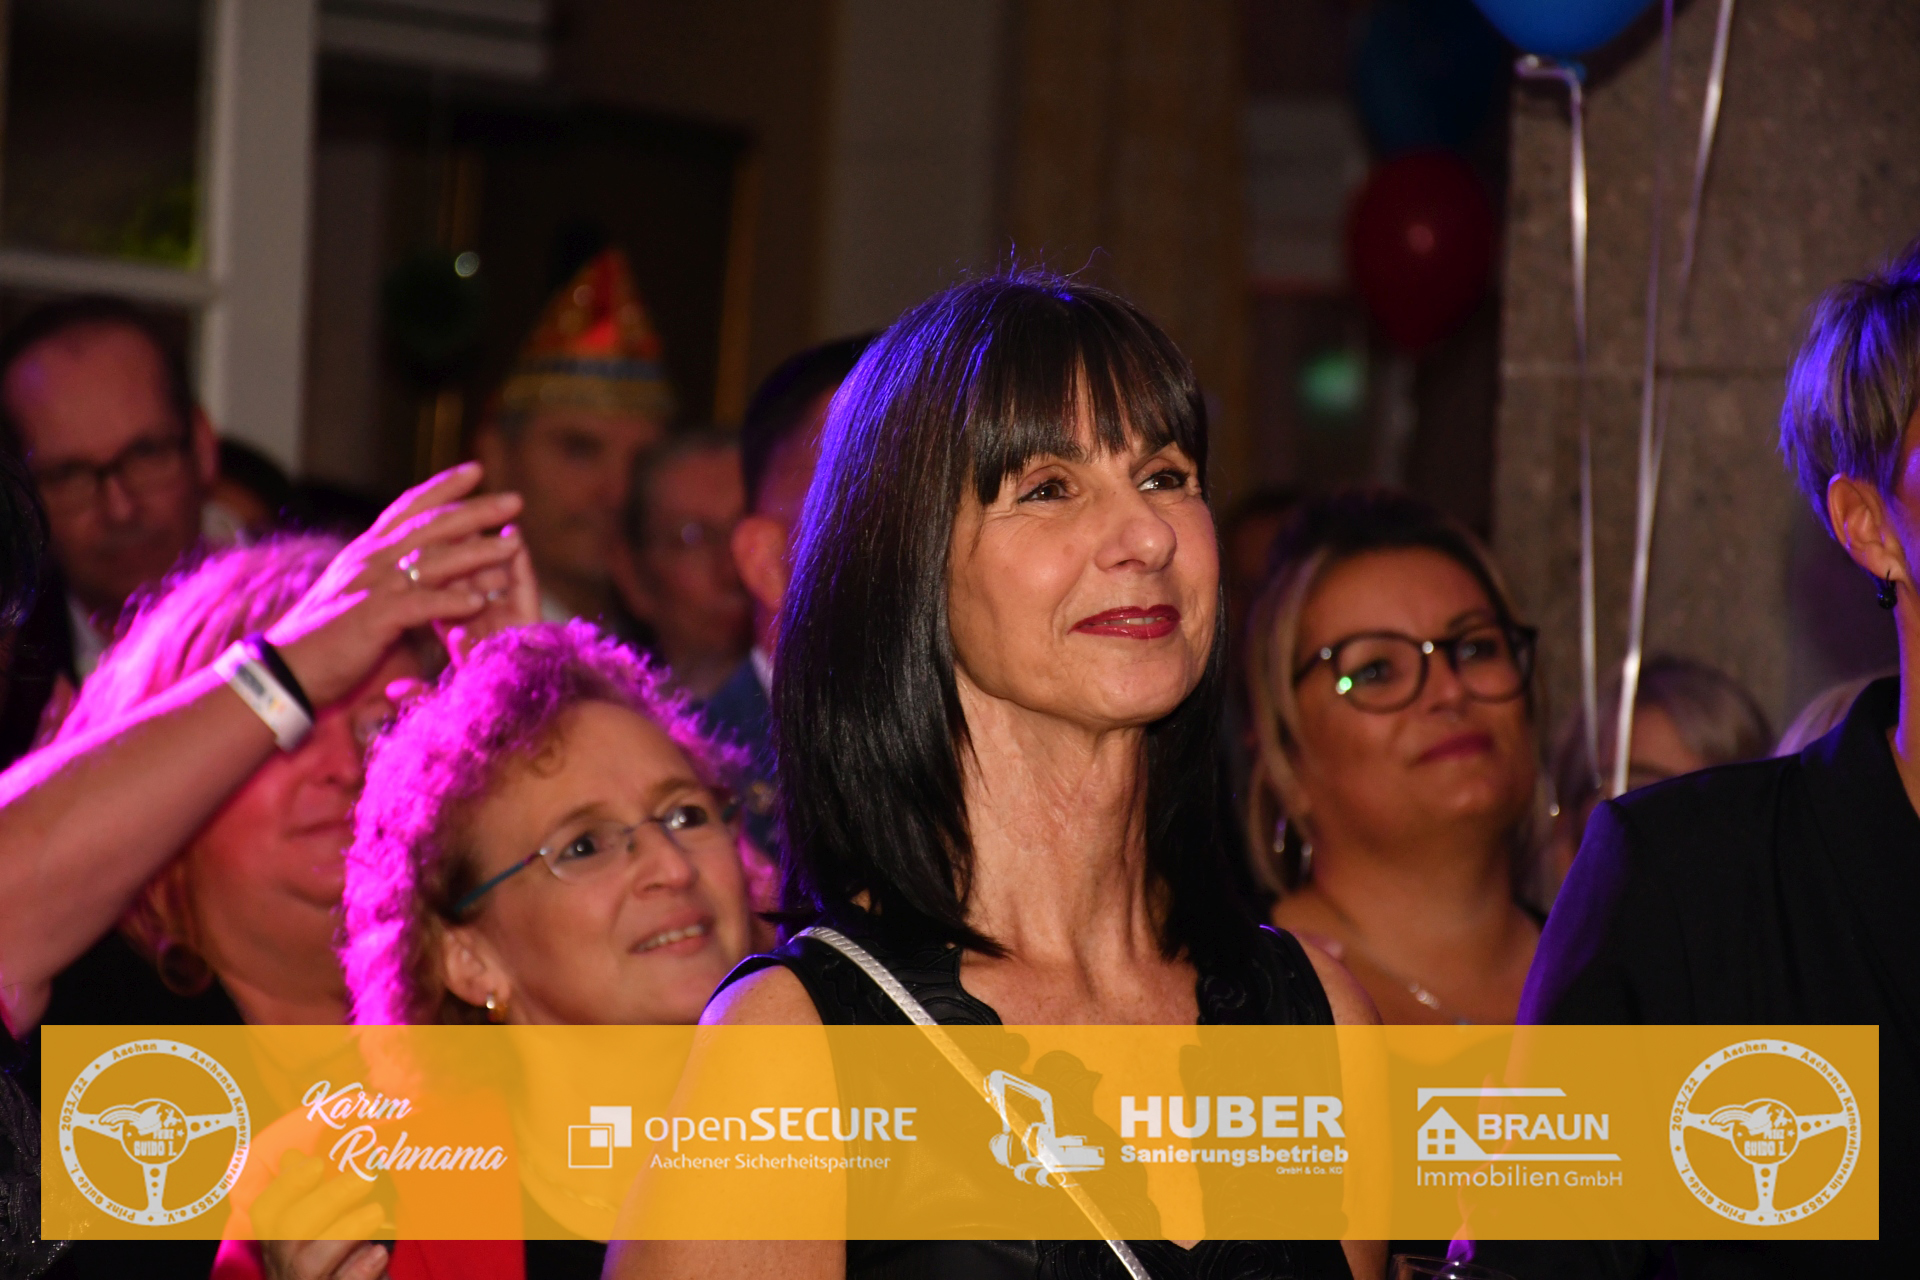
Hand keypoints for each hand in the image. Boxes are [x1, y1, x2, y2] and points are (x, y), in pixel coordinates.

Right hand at [254, 1151, 388, 1279]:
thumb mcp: (317, 1231)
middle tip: (365, 1178)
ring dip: (345, 1232)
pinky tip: (378, 1254)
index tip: (316, 1163)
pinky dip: (358, 1271)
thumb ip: (308, 1197)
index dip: (286, 1186)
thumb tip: (292, 1156)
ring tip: (376, 1213)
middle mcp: (284, 1267)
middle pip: (289, 1230)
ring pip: (308, 1263)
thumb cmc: (333, 1265)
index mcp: (280, 1244)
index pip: (266, 1212)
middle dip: (328, 1199)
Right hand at [267, 463, 522, 706]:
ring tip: (513, 547)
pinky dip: (450, 601)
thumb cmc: (325, 636)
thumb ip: (391, 577)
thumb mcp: (361, 594)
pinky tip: (479, 602)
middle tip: (515, 499)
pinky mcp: (372, 617)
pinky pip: (418, 604)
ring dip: (477, 553)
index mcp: (368, 551)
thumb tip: (427, 567)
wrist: (284, 667)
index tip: (476, 470)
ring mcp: (372, 585)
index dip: (442, 486)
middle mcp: (371, 559)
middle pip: (431, 525)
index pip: (408, 508)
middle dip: (476, 510)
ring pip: (432, 560)